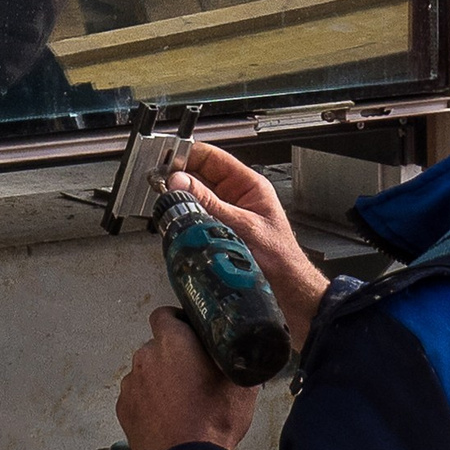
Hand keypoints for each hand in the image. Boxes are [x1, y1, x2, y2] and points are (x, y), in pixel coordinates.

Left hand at [117, 306, 256, 449]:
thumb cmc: (212, 424)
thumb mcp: (241, 386)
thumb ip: (236, 361)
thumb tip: (242, 354)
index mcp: (173, 342)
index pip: (165, 314)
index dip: (178, 323)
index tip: (189, 336)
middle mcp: (146, 356)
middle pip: (157, 346)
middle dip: (172, 357)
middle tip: (193, 378)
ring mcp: (131, 383)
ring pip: (147, 373)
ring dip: (159, 381)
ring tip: (180, 405)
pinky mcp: (123, 408)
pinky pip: (137, 397)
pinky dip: (148, 403)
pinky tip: (167, 419)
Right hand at [175, 144, 330, 344]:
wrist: (290, 295)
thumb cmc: (281, 260)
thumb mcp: (243, 227)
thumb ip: (210, 204)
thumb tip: (180, 183)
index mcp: (248, 186)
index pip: (212, 158)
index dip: (188, 155)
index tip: (166, 161)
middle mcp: (235, 198)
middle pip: (199, 178)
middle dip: (179, 179)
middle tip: (159, 185)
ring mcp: (226, 217)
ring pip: (195, 200)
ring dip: (180, 201)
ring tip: (165, 204)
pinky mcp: (219, 236)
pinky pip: (196, 221)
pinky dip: (184, 221)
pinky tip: (175, 223)